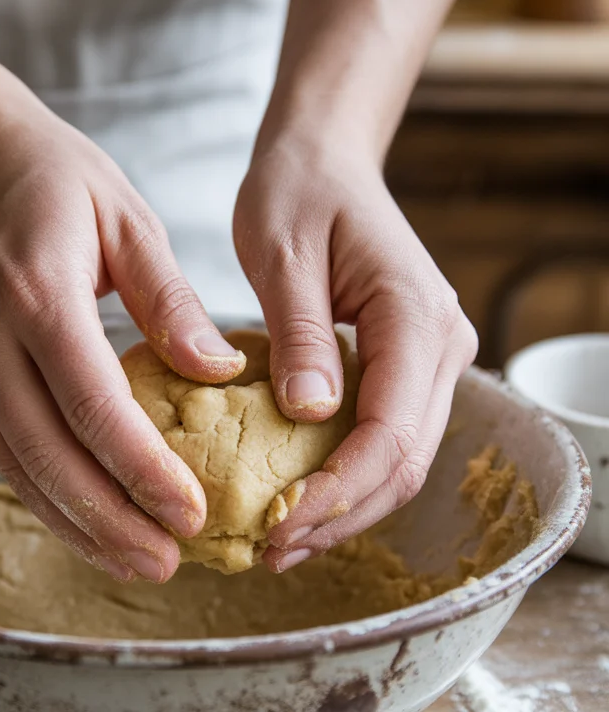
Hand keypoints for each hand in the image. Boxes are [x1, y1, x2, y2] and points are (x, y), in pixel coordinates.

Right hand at [0, 72, 245, 582]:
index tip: (192, 514)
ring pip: (19, 468)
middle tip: (168, 564)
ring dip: (76, 524)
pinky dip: (47, 497)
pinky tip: (88, 525)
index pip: (93, 405)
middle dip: (110, 520)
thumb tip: (221, 372)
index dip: (142, 470)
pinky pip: (5, 453)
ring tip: (135, 564)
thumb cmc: (57, 180)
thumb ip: (172, 301)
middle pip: (49, 455)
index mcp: (35, 295)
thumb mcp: (129, 220)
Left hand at [234, 135, 477, 571]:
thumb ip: (300, 333)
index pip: (391, 430)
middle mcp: (441, 346)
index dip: (339, 489)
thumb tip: (310, 414)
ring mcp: (430, 360)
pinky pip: (385, 439)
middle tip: (270, 551)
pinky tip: (299, 503)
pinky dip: (346, 479)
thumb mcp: (282, 252)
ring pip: (401, 461)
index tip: (279, 525)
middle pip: (405, 461)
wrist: (323, 161)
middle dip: (341, 515)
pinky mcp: (405, 369)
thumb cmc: (297, 191)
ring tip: (279, 542)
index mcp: (416, 316)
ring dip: (345, 509)